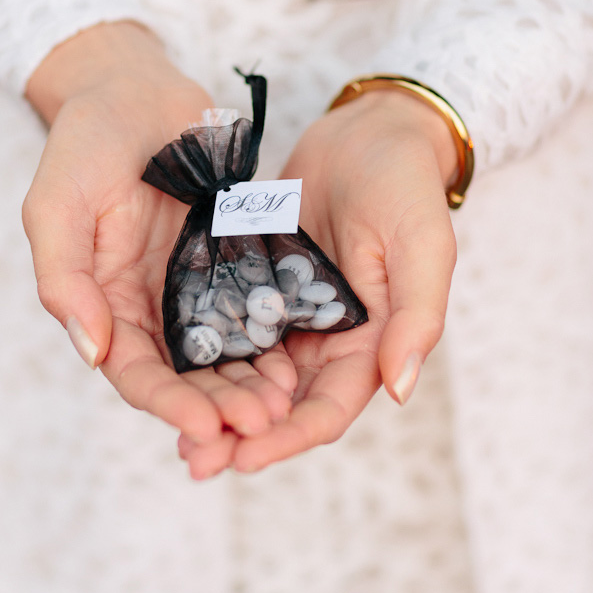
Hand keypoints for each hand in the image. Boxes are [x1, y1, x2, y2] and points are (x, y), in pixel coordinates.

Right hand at [22, 21, 295, 444]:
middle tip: (262, 424)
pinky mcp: (233, 254)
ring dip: (252, 381)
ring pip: (228, 348)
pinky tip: (302, 354)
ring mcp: (196, 280)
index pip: (137, 372)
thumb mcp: (56, 205)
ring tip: (287, 404)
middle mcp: (153, 301)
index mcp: (108, 300)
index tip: (208, 430)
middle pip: (188, 373)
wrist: (136, 87)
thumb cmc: (86, 142)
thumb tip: (92, 351)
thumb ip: (65, 277)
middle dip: (222, 404)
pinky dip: (275, 335)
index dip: (170, 406)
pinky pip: (256, 303)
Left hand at [178, 90, 457, 477]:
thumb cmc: (406, 186)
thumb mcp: (424, 246)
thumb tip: (401, 390)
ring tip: (173, 428)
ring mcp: (289, 310)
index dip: (288, 436)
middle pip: (282, 403)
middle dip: (240, 434)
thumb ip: (416, 317)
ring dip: (216, 402)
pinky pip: (230, 323)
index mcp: (370, 342)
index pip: (329, 408)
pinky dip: (206, 351)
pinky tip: (167, 365)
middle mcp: (327, 338)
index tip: (243, 457)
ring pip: (249, 372)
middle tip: (194, 460)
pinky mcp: (259, 281)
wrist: (369, 131)